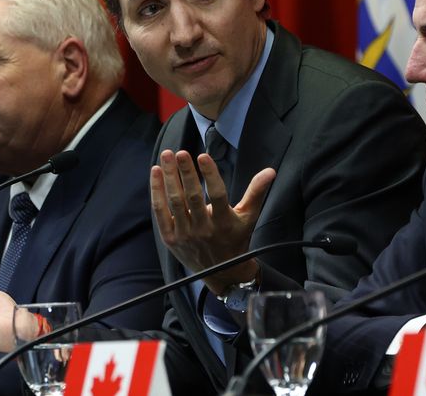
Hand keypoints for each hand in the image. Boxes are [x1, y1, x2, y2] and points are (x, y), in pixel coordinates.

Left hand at [150, 148, 275, 293]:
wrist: (221, 273)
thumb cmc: (236, 239)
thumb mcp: (248, 217)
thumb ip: (256, 192)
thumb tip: (270, 171)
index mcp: (224, 223)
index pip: (217, 195)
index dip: (210, 175)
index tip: (203, 156)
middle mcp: (204, 230)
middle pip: (193, 197)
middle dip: (186, 173)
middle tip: (180, 152)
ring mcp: (185, 235)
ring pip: (175, 202)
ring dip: (169, 177)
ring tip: (166, 156)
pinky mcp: (170, 239)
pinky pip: (161, 212)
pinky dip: (157, 192)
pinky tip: (155, 172)